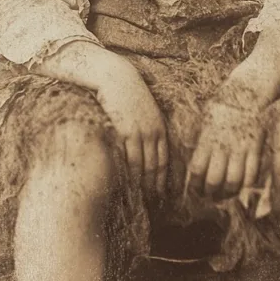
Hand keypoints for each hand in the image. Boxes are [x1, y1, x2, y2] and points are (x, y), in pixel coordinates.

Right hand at [95, 59, 167, 197]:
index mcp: (159, 128)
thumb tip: (147, 149)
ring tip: (139, 198)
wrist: (115, 78)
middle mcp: (152, 132)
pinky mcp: (124, 132)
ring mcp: (139, 133)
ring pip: (142, 167)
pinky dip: (128, 174)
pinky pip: (128, 158)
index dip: (162, 180)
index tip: (159, 194)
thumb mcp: (145, 111)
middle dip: (154, 187)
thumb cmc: (128, 95)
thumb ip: (148, 129)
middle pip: (155, 167)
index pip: (164, 161)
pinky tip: (126, 184)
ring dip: (141, 185)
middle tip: (152, 203)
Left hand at [188, 78, 264, 200]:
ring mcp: (240, 148)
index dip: (194, 185)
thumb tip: (194, 162)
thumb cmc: (224, 105)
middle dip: (210, 194)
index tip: (195, 191)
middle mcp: (222, 146)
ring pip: (233, 182)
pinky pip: (251, 174)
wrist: (248, 91)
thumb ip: (201, 141)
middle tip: (210, 197)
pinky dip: (246, 185)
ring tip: (225, 195)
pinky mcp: (256, 148)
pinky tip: (242, 186)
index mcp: (207, 138)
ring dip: (228, 193)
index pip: (197, 170)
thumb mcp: (206, 119)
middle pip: (214, 181)